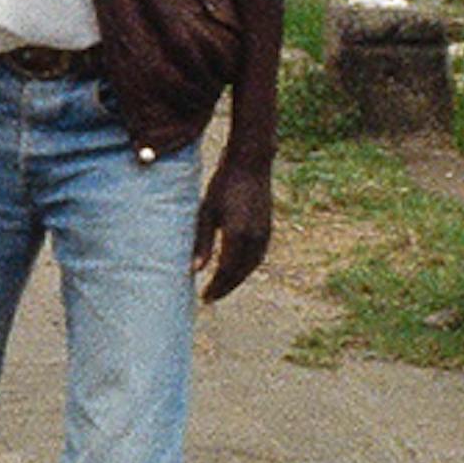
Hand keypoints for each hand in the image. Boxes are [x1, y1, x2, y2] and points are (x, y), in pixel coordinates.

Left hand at [194, 155, 272, 302]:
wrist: (250, 164)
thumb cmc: (223, 185)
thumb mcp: (206, 212)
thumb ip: (202, 242)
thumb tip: (195, 270)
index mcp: (237, 235)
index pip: (226, 271)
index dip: (215, 287)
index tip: (203, 298)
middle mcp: (254, 238)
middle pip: (239, 273)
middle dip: (225, 288)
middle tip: (210, 298)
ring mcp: (264, 234)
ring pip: (251, 267)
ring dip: (236, 279)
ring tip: (221, 287)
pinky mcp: (268, 229)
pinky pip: (258, 256)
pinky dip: (246, 268)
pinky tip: (235, 269)